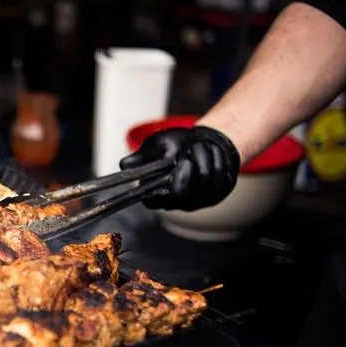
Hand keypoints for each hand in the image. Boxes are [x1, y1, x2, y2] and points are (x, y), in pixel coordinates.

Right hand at [119, 126, 240, 210]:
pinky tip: (214, 152)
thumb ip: (141, 156)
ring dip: (206, 157)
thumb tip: (124, 165)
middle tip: (193, 146)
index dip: (170, 181)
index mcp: (154, 194)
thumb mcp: (155, 144)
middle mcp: (173, 203)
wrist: (200, 143)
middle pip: (183, 190)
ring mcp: (194, 203)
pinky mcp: (213, 198)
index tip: (180, 160)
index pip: (156, 200)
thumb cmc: (174, 145)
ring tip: (202, 145)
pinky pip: (221, 182)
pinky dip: (219, 161)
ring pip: (205, 181)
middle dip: (190, 162)